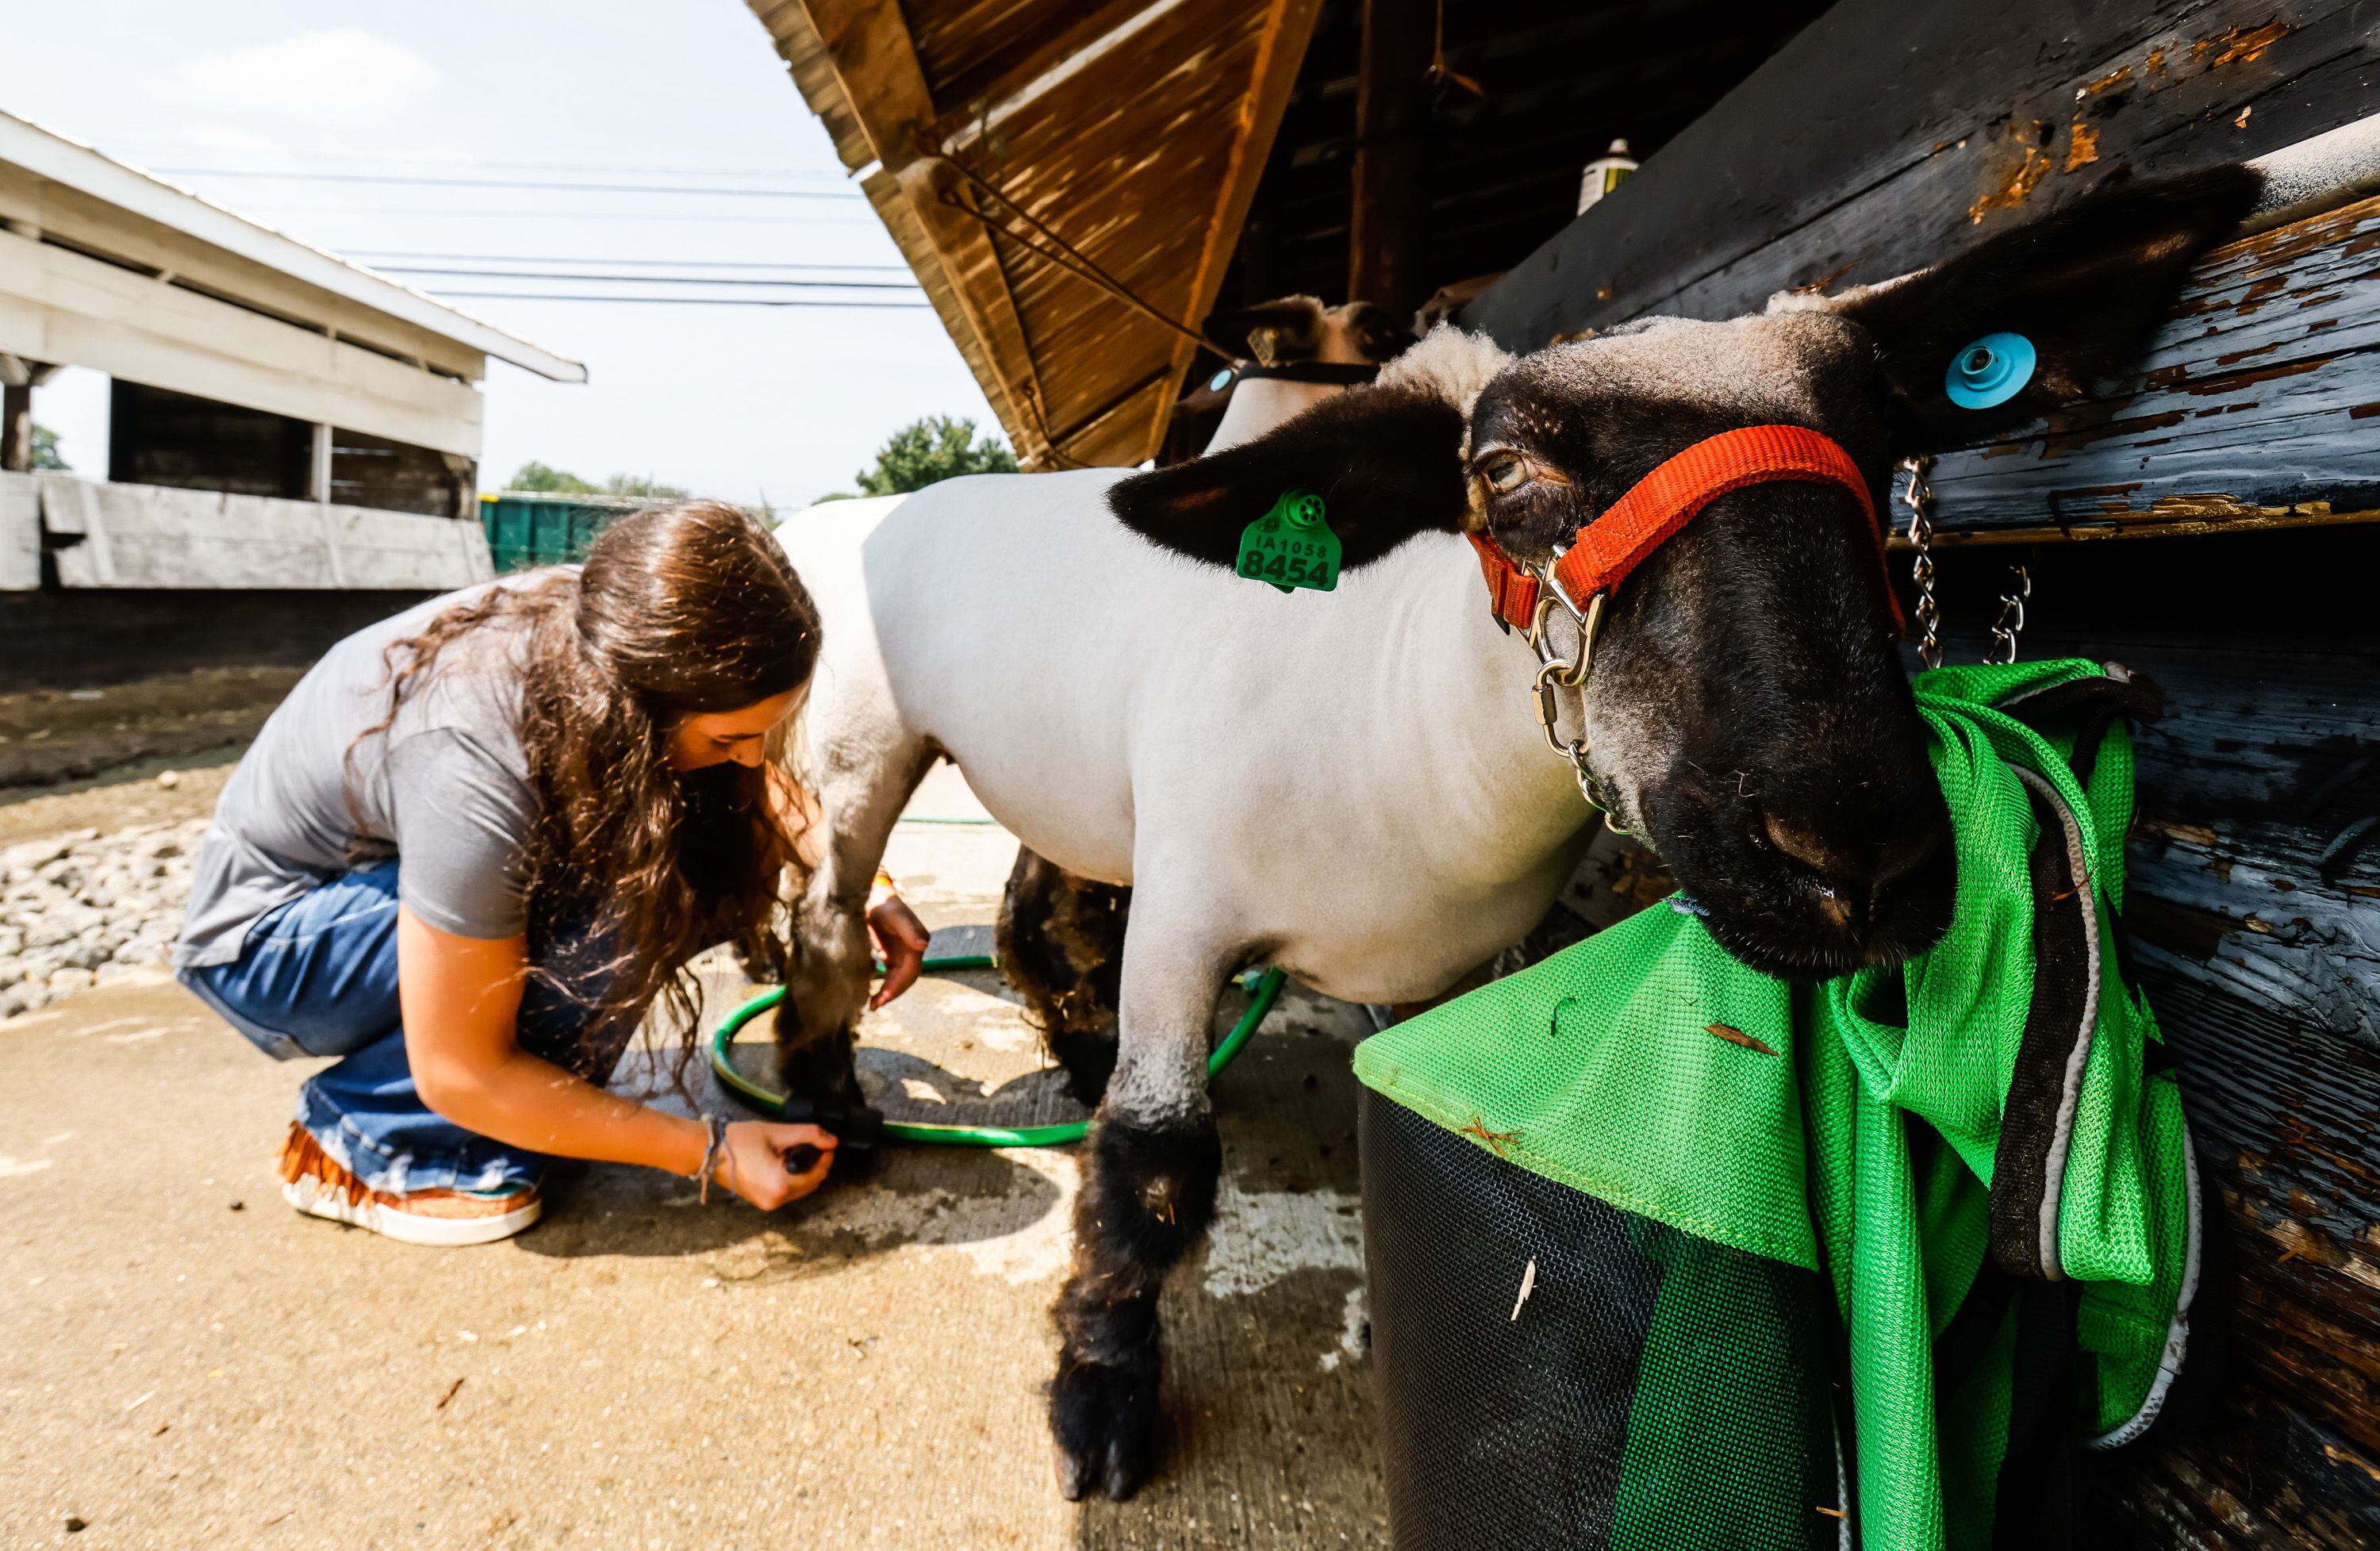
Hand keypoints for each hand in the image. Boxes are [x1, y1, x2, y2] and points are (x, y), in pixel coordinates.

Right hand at [714, 1120, 836, 1209]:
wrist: (707, 1153)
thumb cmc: (737, 1141)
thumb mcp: (776, 1132)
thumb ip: (809, 1135)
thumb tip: (832, 1140)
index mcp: (780, 1184)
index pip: (819, 1172)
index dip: (827, 1155)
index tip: (826, 1141)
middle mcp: (776, 1200)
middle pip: (813, 1183)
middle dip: (816, 1163)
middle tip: (809, 1143)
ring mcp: (768, 1204)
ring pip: (801, 1188)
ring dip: (804, 1171)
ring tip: (790, 1151)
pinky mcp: (762, 1202)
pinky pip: (787, 1191)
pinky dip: (791, 1178)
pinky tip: (781, 1161)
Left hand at [866, 886, 929, 1009]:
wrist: (874, 896)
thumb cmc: (884, 904)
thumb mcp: (895, 915)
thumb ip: (909, 931)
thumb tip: (924, 947)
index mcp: (917, 942)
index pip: (911, 970)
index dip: (898, 985)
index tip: (883, 998)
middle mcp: (914, 950)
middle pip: (906, 978)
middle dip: (892, 993)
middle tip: (875, 1006)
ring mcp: (905, 954)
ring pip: (899, 979)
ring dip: (888, 993)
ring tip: (873, 1006)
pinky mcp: (894, 955)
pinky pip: (892, 976)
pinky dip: (884, 986)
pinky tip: (874, 995)